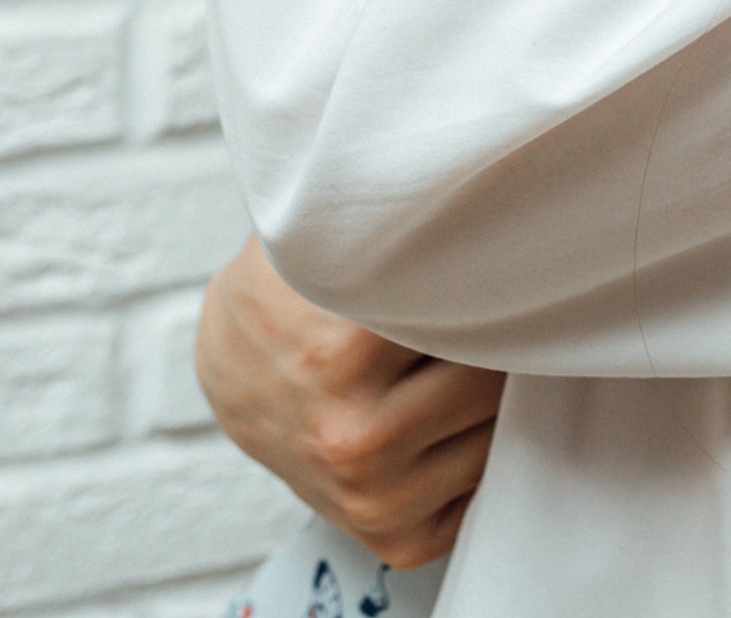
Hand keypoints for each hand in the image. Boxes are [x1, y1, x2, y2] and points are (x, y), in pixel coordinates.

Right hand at [195, 237, 503, 569]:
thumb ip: (394, 221)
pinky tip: (451, 408)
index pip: (476, 313)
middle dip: (498, 336)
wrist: (232, 364)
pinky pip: (480, 487)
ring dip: (493, 392)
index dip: (492, 279)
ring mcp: (373, 497)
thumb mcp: (326, 237)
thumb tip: (478, 192)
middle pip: (492, 375)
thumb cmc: (291, 285)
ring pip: (496, 430)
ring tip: (461, 351)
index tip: (496, 255)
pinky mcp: (394, 538)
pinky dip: (479, 445)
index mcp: (341, 355)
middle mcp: (355, 437)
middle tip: (484, 303)